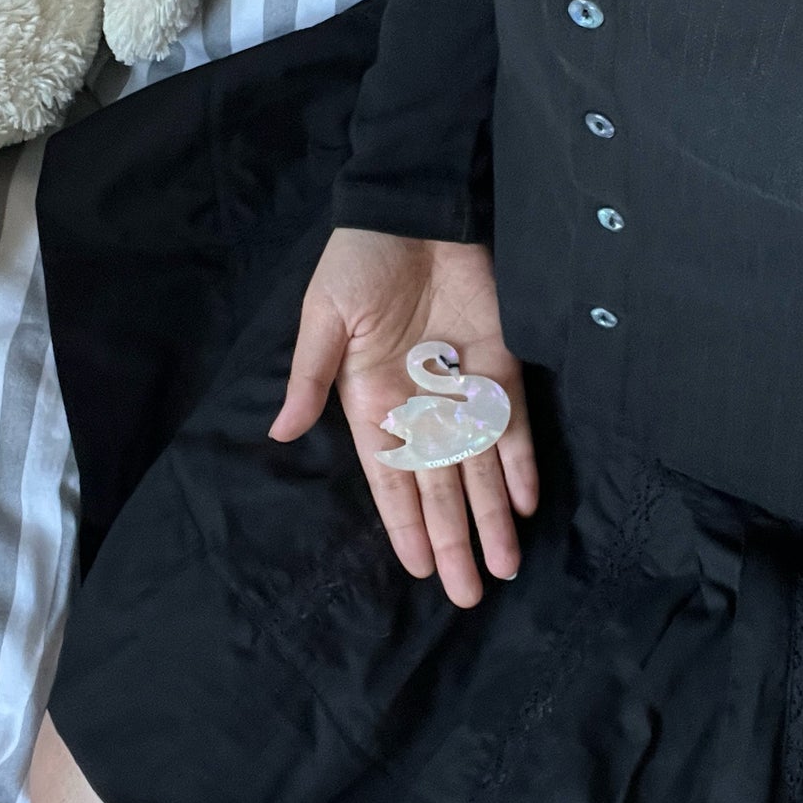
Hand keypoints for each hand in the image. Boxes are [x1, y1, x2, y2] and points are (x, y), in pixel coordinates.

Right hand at [269, 229, 538, 607]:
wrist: (414, 207)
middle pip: (440, 488)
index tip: (419, 570)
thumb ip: (309, 378)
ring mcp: (463, 388)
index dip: (406, 526)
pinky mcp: (501, 364)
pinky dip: (521, 463)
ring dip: (491, 518)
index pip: (392, 480)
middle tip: (467, 595)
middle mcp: (420, 408)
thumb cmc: (358, 260)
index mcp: (371, 403)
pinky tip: (525, 505)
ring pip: (480, 468)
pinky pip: (513, 423)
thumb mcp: (323, 318)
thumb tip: (277, 432)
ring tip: (501, 569)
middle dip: (453, 542)